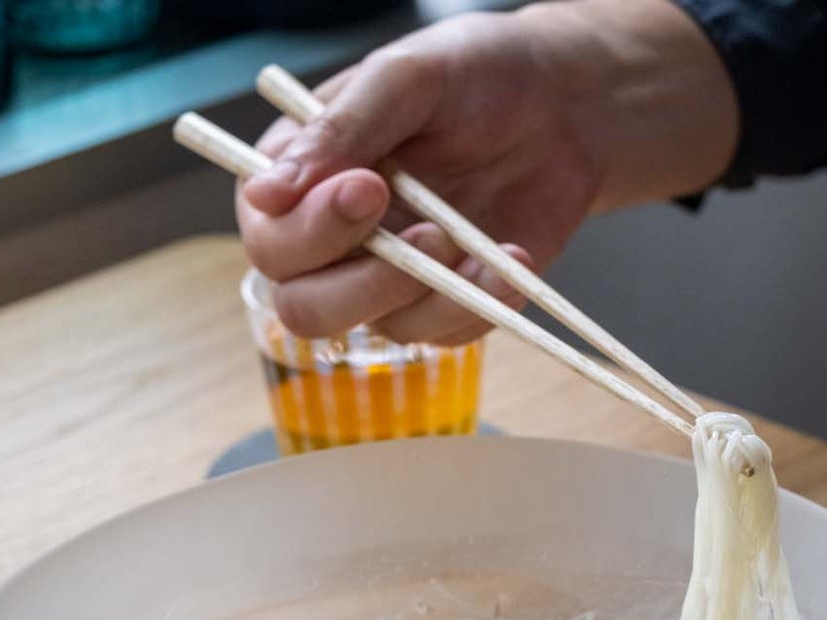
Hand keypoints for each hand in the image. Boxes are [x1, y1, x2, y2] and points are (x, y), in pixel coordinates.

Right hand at [236, 0, 736, 344]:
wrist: (562, 105)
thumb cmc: (474, 75)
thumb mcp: (406, 79)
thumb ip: (339, 130)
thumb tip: (264, 195)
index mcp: (301, 179)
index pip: (271, 240)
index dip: (311, 232)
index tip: (370, 188)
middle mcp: (333, 239)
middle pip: (304, 309)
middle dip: (366, 286)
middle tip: (430, 234)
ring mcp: (389, 278)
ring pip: (380, 330)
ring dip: (435, 295)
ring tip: (476, 241)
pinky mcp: (445, 302)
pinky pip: (446, 336)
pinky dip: (481, 305)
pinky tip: (512, 258)